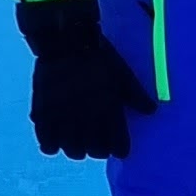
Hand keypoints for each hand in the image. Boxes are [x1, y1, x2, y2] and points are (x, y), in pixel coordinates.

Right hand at [17, 0, 151, 160]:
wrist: (67, 42)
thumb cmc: (100, 58)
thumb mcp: (124, 75)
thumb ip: (137, 96)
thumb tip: (151, 111)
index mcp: (110, 111)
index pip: (118, 147)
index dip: (119, 148)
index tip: (118, 146)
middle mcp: (88, 120)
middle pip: (94, 153)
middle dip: (98, 150)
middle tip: (96, 142)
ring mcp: (64, 119)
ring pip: (72, 152)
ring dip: (76, 149)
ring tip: (76, 141)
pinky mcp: (44, 115)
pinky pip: (47, 144)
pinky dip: (52, 146)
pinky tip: (55, 141)